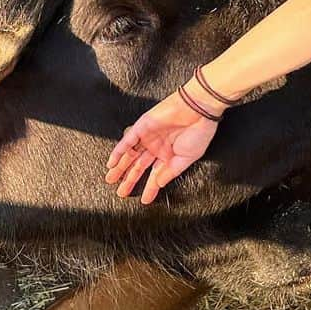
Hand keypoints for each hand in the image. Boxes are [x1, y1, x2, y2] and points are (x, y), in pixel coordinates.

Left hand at [105, 89, 220, 204]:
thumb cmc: (199, 131)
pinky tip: (112, 162)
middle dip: (129, 179)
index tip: (144, 200)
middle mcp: (157, 147)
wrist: (199, 109)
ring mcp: (148, 137)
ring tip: (111, 179)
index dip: (149, 188)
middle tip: (121, 192)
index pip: (155, 175)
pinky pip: (127, 141)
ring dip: (120, 167)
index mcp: (169, 154)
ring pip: (130, 155)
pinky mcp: (142, 126)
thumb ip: (171, 172)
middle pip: (139, 166)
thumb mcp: (187, 159)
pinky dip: (119, 152)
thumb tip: (159, 184)